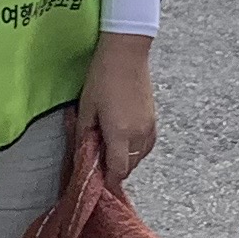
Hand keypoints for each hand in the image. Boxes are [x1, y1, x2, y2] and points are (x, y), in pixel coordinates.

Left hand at [80, 34, 157, 184]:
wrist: (127, 52)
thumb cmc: (102, 77)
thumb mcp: (86, 107)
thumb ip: (85, 135)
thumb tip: (84, 154)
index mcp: (119, 133)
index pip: (117, 171)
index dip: (108, 182)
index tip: (98, 185)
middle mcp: (138, 134)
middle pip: (129, 167)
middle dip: (115, 171)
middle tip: (99, 166)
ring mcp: (149, 127)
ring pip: (140, 157)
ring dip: (126, 160)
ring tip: (109, 152)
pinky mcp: (154, 120)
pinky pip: (147, 146)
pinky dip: (136, 150)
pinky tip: (124, 141)